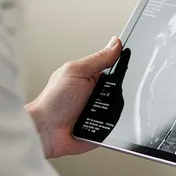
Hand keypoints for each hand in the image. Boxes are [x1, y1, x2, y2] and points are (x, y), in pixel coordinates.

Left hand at [27, 37, 121, 158]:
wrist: (46, 132)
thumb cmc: (53, 101)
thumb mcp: (76, 72)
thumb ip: (97, 59)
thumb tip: (115, 43)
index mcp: (91, 76)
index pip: (114, 66)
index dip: (122, 63)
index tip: (129, 63)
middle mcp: (97, 92)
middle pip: (121, 87)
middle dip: (120, 89)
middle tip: (103, 91)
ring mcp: (101, 110)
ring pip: (122, 105)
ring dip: (116, 106)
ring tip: (98, 108)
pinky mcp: (103, 127)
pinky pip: (118, 123)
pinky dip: (114, 122)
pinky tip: (102, 120)